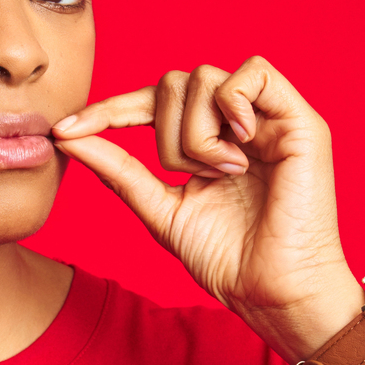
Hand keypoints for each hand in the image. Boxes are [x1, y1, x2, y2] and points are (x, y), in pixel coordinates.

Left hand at [52, 56, 364, 362]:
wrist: (271, 293)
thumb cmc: (227, 259)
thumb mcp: (159, 209)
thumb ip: (118, 170)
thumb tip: (68, 137)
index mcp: (207, 140)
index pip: (150, 102)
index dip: (109, 109)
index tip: (65, 130)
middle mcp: (236, 122)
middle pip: (173, 82)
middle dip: (168, 136)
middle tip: (198, 178)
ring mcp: (269, 117)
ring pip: (204, 77)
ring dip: (199, 134)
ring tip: (226, 173)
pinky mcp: (300, 119)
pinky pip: (255, 72)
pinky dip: (234, 105)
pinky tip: (242, 146)